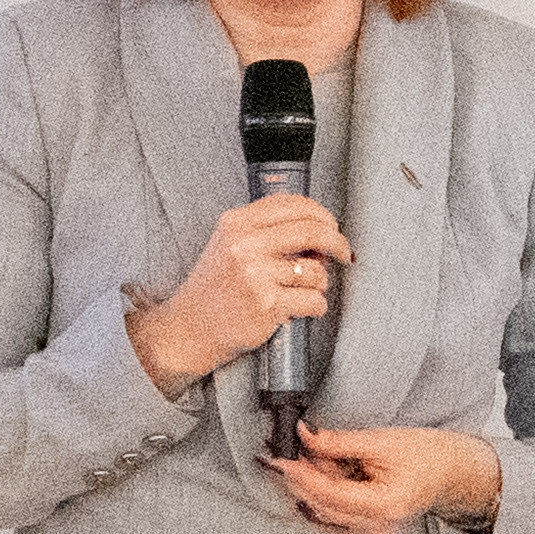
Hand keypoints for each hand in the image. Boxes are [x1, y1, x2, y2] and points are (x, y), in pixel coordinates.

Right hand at [136, 192, 349, 393]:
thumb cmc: (215, 288)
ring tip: (298, 292)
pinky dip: (314, 307)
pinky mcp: (268, 304)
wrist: (190, 328)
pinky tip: (298, 310)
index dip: (322, 215)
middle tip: (344, 254)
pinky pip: (314, 301)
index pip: (294, 205)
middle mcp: (246, 244)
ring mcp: (257, 275)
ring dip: (319, 284)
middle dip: (337, 243)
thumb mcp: (229, 243)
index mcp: (237, 223)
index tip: (333, 228)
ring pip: (317, 272)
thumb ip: (265, 228)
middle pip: (313, 231)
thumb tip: (318, 227)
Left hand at [273, 422, 501, 533]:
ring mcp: (375, 532)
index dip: (302, 476)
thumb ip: (341, 442)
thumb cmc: (428, 455)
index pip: (330, 495)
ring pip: (325, 513)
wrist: (451, 470)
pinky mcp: (369, 530)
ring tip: (320, 459)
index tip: (282, 460)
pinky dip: (325, 496)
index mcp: (386, 506)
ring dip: (313, 486)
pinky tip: (328, 477)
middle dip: (304, 478)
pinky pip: (335, 517)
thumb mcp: (382, 441)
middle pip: (323, 506)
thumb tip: (307, 436)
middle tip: (294, 451)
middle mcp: (380, 526)